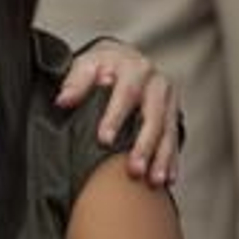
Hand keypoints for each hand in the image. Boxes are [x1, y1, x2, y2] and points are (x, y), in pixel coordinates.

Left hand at [55, 38, 178, 187]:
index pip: (127, 93)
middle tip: (134, 169)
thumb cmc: (102, 65)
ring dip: (161, 158)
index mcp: (135, 68)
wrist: (125, 58)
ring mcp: (168, 100)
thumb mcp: (86, 64)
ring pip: (167, 131)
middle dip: (144, 146)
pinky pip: (174, 139)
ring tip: (154, 181)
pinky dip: (171, 160)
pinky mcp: (173, 114)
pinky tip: (167, 179)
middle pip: (153, 117)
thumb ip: (75, 82)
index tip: (104, 140)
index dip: (115, 117)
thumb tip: (63, 100)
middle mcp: (157, 83)